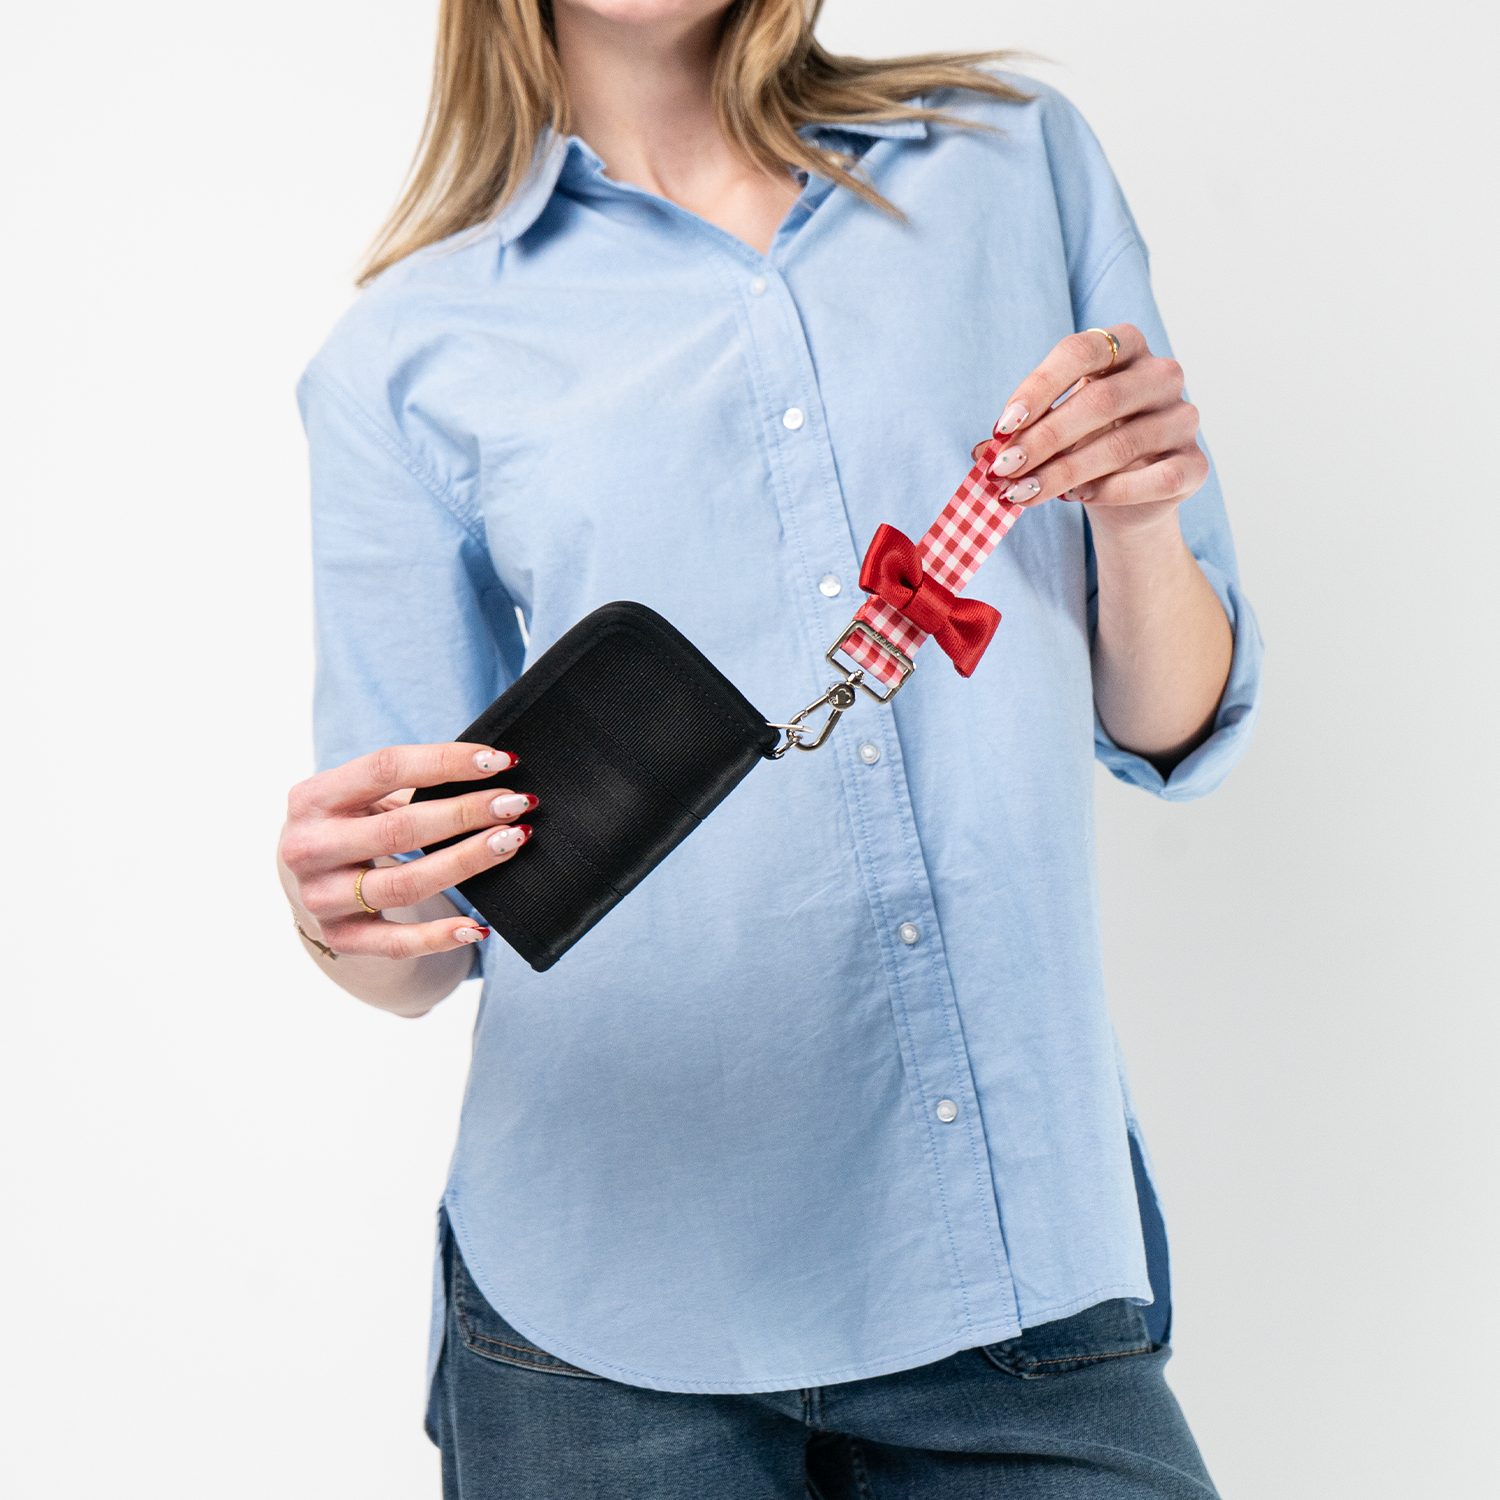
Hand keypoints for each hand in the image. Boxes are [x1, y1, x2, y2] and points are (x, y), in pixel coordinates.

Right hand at [278, 743, 533, 959]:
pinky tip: (478, 927)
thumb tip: (492, 769)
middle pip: (401, 829)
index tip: (501, 761)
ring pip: (405, 885)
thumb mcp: (359, 797)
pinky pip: (397, 943)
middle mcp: (308, 848)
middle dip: (467, 813)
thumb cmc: (350, 826)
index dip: (448, 761)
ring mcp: (320, 898)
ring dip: (466, 862)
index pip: (386, 767)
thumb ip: (409, 782)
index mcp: (312, 798)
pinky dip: (440, 937)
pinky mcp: (341, 939)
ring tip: (512, 841)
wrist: (303, 884)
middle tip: (515, 803)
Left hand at [986, 324, 1206, 538]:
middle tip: (1005, 469)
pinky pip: (1156, 478)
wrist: (1126, 497)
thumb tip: (982, 453)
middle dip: (1044, 439)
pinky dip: (1111, 491)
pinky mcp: (1195, 464)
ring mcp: (1184, 417)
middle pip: (1101, 400)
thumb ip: (1019, 436)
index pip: (1080, 350)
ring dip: (1065, 473)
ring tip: (1025, 493)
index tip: (1003, 426)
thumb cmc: (1082, 447)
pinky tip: (1078, 498)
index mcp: (1124, 347)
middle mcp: (1162, 374)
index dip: (1039, 386)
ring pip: (1123, 444)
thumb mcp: (1048, 433)